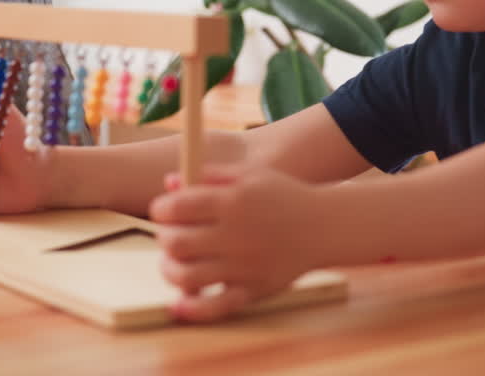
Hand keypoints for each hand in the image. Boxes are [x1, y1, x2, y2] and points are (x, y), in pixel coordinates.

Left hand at [148, 164, 323, 322]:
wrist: (324, 226)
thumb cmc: (283, 196)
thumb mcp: (250, 175)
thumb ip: (209, 175)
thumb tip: (169, 182)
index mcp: (232, 201)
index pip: (176, 208)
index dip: (160, 210)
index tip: (163, 211)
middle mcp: (235, 235)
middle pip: (176, 243)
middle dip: (164, 238)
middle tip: (171, 235)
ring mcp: (244, 266)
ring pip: (187, 277)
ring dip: (169, 270)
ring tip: (173, 263)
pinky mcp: (253, 290)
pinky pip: (216, 307)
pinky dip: (192, 309)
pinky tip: (179, 303)